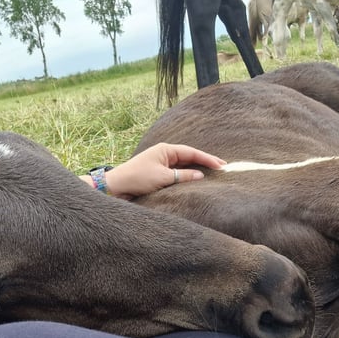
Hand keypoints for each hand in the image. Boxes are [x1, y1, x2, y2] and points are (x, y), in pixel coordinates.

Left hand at [81, 143, 225, 199]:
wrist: (116, 187)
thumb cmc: (137, 178)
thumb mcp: (163, 178)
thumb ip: (183, 176)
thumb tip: (200, 175)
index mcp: (165, 150)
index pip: (191, 152)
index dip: (207, 159)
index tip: (221, 165)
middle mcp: (164, 155)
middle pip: (189, 157)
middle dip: (205, 163)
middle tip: (222, 168)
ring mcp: (161, 164)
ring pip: (183, 166)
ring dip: (196, 170)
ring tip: (213, 175)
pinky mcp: (157, 175)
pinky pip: (176, 174)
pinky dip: (187, 177)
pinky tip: (195, 182)